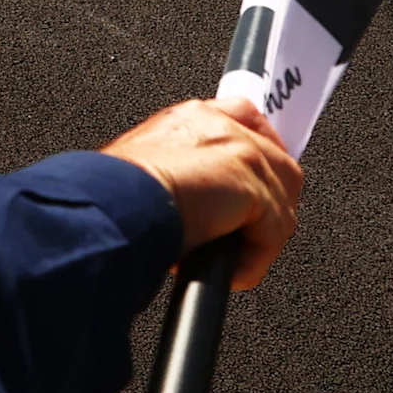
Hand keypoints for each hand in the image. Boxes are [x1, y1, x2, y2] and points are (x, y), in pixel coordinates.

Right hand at [99, 96, 300, 289]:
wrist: (111, 203)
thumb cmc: (112, 198)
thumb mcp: (143, 178)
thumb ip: (176, 179)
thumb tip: (195, 214)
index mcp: (191, 119)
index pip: (246, 120)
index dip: (258, 156)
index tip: (256, 192)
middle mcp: (219, 124)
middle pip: (277, 161)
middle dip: (270, 205)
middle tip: (245, 240)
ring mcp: (239, 148)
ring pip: (281, 200)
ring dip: (261, 239)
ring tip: (232, 263)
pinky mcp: (251, 180)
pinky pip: (273, 231)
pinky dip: (255, 260)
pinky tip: (230, 274)